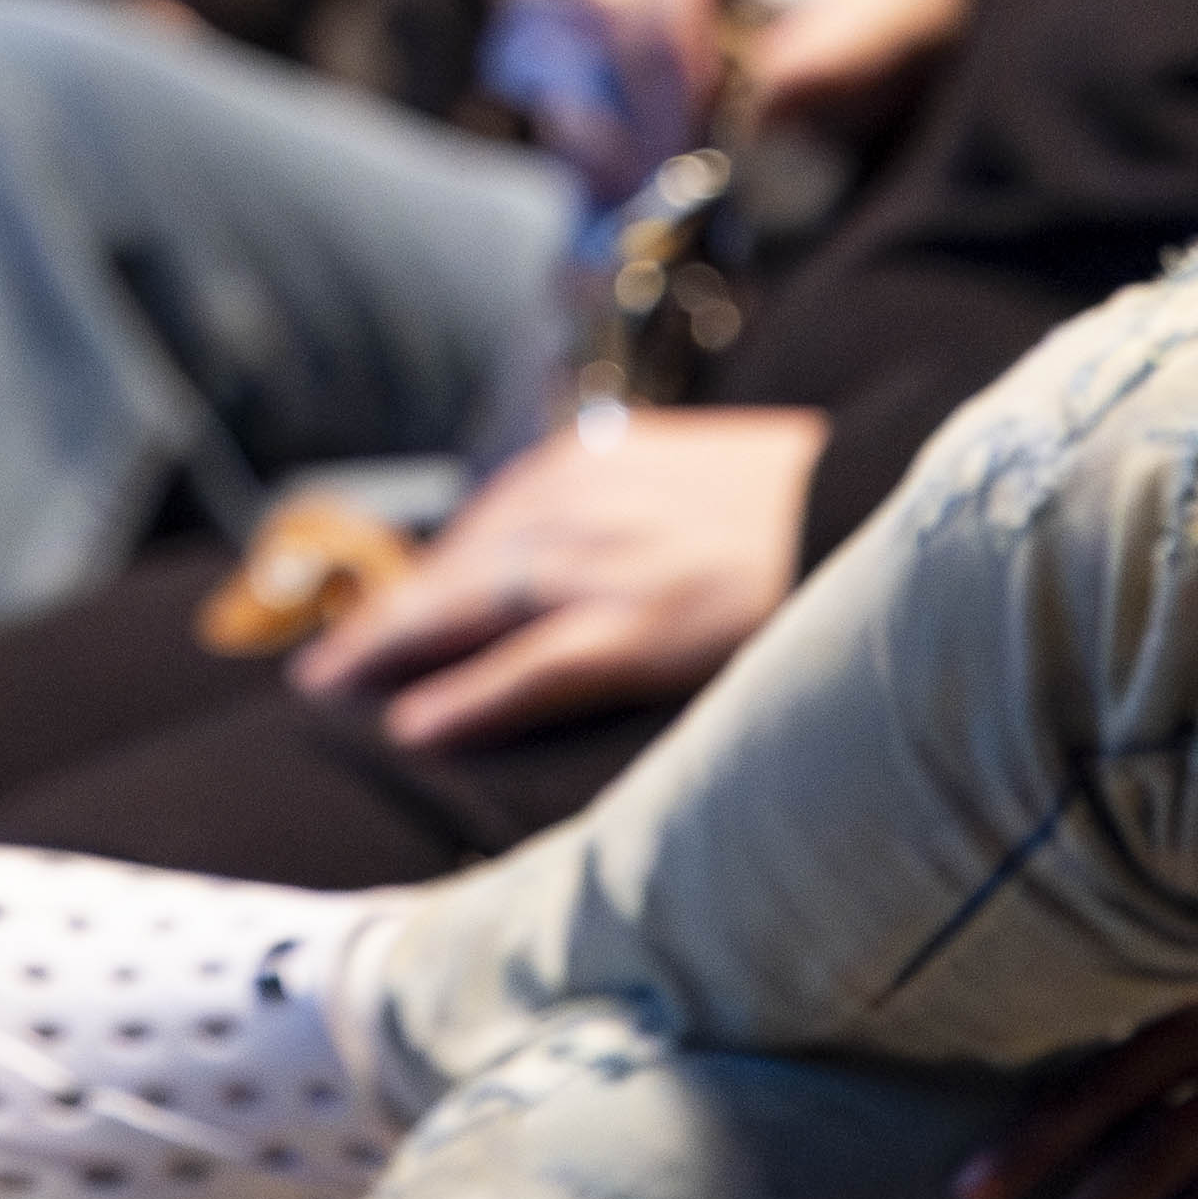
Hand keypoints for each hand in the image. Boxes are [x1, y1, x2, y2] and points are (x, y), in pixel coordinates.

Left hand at [291, 403, 829, 747]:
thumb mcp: (685, 478)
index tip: (371, 623)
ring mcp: (605, 566)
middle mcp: (575, 505)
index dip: (419, 584)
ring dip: (388, 653)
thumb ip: (617, 511)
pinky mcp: (643, 626)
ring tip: (330, 695)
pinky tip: (415, 731)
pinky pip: (532, 667)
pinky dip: (468, 698)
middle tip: (319, 672)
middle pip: (450, 570)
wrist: (878, 496)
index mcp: (585, 467)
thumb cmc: (791, 504)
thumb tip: (563, 566)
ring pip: (464, 610)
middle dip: (380, 622)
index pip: (476, 533)